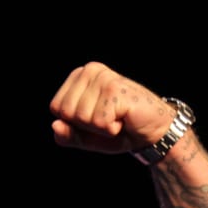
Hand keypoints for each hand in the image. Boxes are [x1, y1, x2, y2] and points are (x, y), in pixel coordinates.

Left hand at [48, 62, 176, 154]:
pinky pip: (99, 122)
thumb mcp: (86, 137)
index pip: (56, 108)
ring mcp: (103, 78)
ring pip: (82, 118)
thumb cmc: (118, 130)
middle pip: (66, 112)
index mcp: (79, 76)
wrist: (152, 130)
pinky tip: (124, 118)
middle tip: (108, 119)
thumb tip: (55, 125)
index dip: (74, 123)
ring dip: (100, 128)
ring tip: (117, 118)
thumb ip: (67, 134)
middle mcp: (90, 71)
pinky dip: (111, 129)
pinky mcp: (114, 90)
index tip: (95, 118)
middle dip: (86, 125)